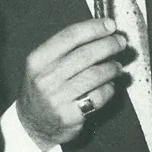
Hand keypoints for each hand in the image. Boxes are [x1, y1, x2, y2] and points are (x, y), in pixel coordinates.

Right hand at [16, 18, 129, 147]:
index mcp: (37, 60)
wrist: (32, 126)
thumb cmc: (43, 90)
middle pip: (85, 54)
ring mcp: (57, 98)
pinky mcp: (70, 115)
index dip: (93, 28)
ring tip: (117, 66)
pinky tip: (109, 86)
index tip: (110, 25)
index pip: (69, 36)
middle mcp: (45, 78)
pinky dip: (109, 89)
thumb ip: (66, 50)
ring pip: (94, 75)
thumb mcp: (42, 67)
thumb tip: (101, 32)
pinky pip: (98, 96)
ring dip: (111, 68)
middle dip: (108, 45)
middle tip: (120, 42)